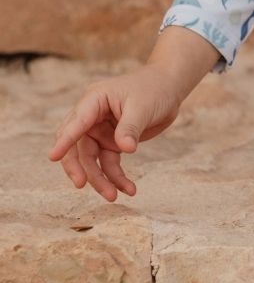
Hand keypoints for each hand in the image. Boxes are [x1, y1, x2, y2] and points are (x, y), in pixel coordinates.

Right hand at [47, 66, 183, 200]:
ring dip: (100, 179)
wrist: (170, 86)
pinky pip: (109, 163)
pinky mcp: (112, 141)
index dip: (64, 140)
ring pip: (92, 161)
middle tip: (81, 184)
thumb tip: (125, 149)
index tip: (53, 157)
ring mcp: (101, 131)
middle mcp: (93, 117)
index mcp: (95, 100)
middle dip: (79, 167)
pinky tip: (128, 189)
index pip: (76, 122)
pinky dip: (116, 177)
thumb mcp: (143, 106)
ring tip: (114, 196)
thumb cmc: (154, 88)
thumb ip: (130, 128)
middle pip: (77, 146)